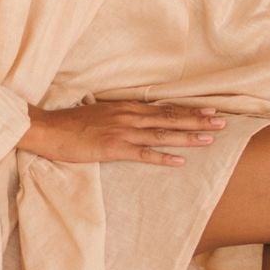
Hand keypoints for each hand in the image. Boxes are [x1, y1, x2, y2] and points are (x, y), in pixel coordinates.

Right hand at [20, 98, 228, 165]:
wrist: (48, 129)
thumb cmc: (70, 124)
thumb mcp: (97, 113)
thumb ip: (116, 114)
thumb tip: (126, 115)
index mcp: (126, 108)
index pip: (164, 108)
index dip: (188, 110)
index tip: (210, 110)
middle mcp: (129, 116)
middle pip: (170, 118)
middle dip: (198, 120)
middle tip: (222, 122)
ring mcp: (122, 131)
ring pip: (162, 134)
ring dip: (187, 136)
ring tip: (210, 138)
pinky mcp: (113, 148)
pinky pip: (143, 153)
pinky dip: (162, 157)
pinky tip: (180, 161)